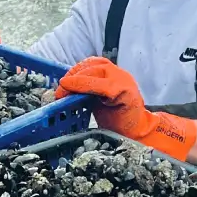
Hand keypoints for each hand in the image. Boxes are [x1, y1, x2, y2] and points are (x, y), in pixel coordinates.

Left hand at [56, 56, 195, 161]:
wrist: (137, 133)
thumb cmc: (117, 118)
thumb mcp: (98, 100)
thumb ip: (86, 91)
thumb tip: (63, 89)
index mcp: (112, 74)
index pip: (91, 64)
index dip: (74, 71)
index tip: (61, 84)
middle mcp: (118, 73)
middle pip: (92, 65)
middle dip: (73, 76)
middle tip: (59, 92)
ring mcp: (124, 81)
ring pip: (97, 71)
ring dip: (78, 80)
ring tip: (64, 92)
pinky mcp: (126, 92)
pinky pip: (104, 85)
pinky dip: (86, 86)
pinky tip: (75, 93)